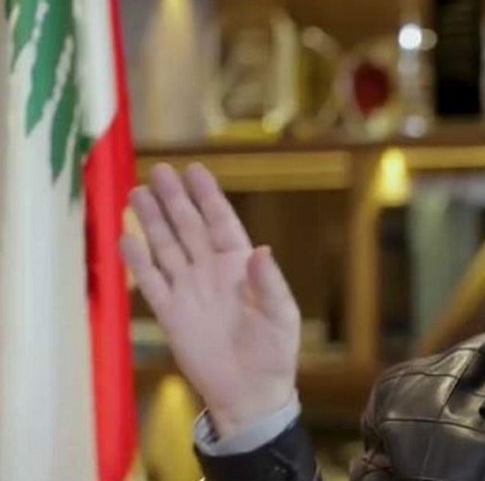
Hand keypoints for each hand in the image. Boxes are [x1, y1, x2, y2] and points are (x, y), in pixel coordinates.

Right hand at [121, 163, 300, 437]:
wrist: (249, 392)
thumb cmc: (274, 352)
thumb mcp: (281, 315)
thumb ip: (270, 283)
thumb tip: (262, 250)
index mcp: (241, 266)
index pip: (221, 223)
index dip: (208, 197)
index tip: (196, 170)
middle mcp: (211, 272)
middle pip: (189, 227)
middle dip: (174, 200)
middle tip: (159, 171)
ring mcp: (189, 290)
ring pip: (166, 247)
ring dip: (152, 222)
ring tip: (137, 193)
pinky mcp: (170, 313)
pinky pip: (150, 282)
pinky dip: (138, 261)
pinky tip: (125, 238)